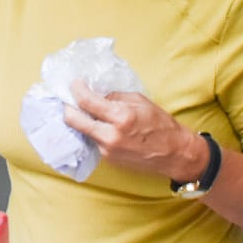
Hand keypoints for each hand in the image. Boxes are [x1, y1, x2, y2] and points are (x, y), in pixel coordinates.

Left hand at [62, 81, 200, 178]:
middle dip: (67, 106)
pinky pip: (92, 140)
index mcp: (121, 117)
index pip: (86, 101)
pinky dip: (92, 130)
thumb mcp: (139, 101)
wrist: (175, 154)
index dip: (76, 89)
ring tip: (84, 109)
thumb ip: (114, 97)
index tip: (74, 83)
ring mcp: (107, 150)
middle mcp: (110, 135)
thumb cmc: (161, 125)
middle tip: (69, 97)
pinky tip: (98, 123)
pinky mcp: (108, 159)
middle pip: (73, 120)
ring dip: (80, 119)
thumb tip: (95, 93)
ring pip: (82, 130)